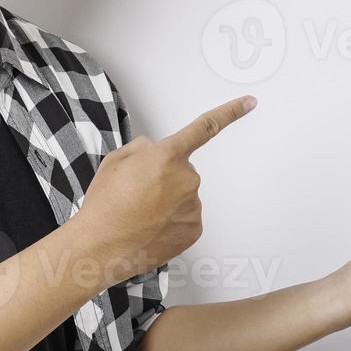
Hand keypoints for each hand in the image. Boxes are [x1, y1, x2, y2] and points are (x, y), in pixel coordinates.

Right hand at [75, 95, 256, 286]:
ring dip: (167, 201)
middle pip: (182, 170)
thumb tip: (156, 152)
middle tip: (137, 193)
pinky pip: (186, 216)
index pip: (205, 128)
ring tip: (140, 213)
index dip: (230, 112)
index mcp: (166, 156)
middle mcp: (186, 179)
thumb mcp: (115, 161)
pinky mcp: (194, 229)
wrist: (101, 247)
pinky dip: (171, 220)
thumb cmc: (105, 205)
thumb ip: (143, 148)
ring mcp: (193, 206)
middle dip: (165, 177)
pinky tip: (150, 227)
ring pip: (184, 195)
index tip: (249, 103)